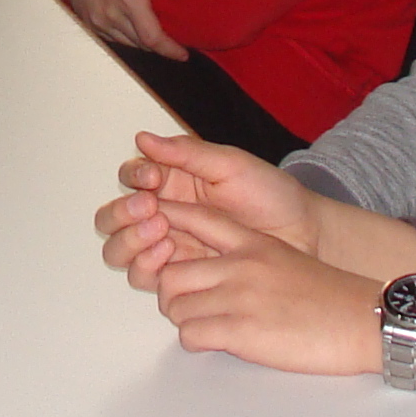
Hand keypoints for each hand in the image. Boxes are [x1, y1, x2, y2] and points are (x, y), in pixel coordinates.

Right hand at [52, 0, 188, 56]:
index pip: (152, 38)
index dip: (169, 50)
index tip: (183, 54)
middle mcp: (110, 15)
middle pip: (141, 44)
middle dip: (159, 46)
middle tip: (174, 39)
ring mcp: (96, 19)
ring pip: (126, 43)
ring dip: (142, 42)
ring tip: (155, 32)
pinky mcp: (86, 20)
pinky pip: (111, 38)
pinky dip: (126, 37)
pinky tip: (133, 26)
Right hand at [97, 130, 318, 274]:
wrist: (303, 235)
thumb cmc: (271, 195)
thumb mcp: (231, 165)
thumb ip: (186, 153)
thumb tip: (143, 138)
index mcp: (172, 182)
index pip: (131, 178)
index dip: (133, 177)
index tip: (153, 179)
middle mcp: (163, 215)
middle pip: (113, 218)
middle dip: (121, 213)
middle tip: (150, 209)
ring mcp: (168, 248)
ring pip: (120, 250)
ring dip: (129, 240)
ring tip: (160, 232)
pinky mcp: (180, 278)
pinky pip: (145, 277)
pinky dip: (145, 265)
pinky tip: (168, 253)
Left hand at [149, 199, 392, 376]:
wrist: (364, 321)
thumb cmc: (330, 298)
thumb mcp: (285, 259)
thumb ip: (247, 257)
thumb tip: (215, 272)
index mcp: (251, 242)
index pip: (193, 219)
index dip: (166, 227)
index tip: (157, 241)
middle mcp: (239, 264)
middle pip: (169, 272)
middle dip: (173, 294)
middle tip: (189, 307)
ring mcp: (238, 296)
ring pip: (173, 304)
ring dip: (183, 319)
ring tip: (205, 326)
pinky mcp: (240, 330)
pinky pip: (189, 335)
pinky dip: (196, 341)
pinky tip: (217, 342)